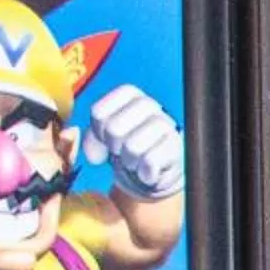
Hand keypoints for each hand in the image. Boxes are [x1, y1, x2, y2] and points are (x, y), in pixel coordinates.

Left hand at [88, 85, 184, 199]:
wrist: (156, 170)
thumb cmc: (127, 149)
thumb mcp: (104, 139)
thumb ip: (92, 140)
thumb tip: (94, 156)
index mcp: (129, 95)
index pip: (99, 113)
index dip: (98, 133)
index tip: (106, 140)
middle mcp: (150, 104)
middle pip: (114, 129)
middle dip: (114, 148)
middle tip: (122, 152)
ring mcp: (166, 125)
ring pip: (132, 147)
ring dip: (129, 162)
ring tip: (136, 162)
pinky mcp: (176, 147)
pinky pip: (150, 162)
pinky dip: (144, 173)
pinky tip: (148, 171)